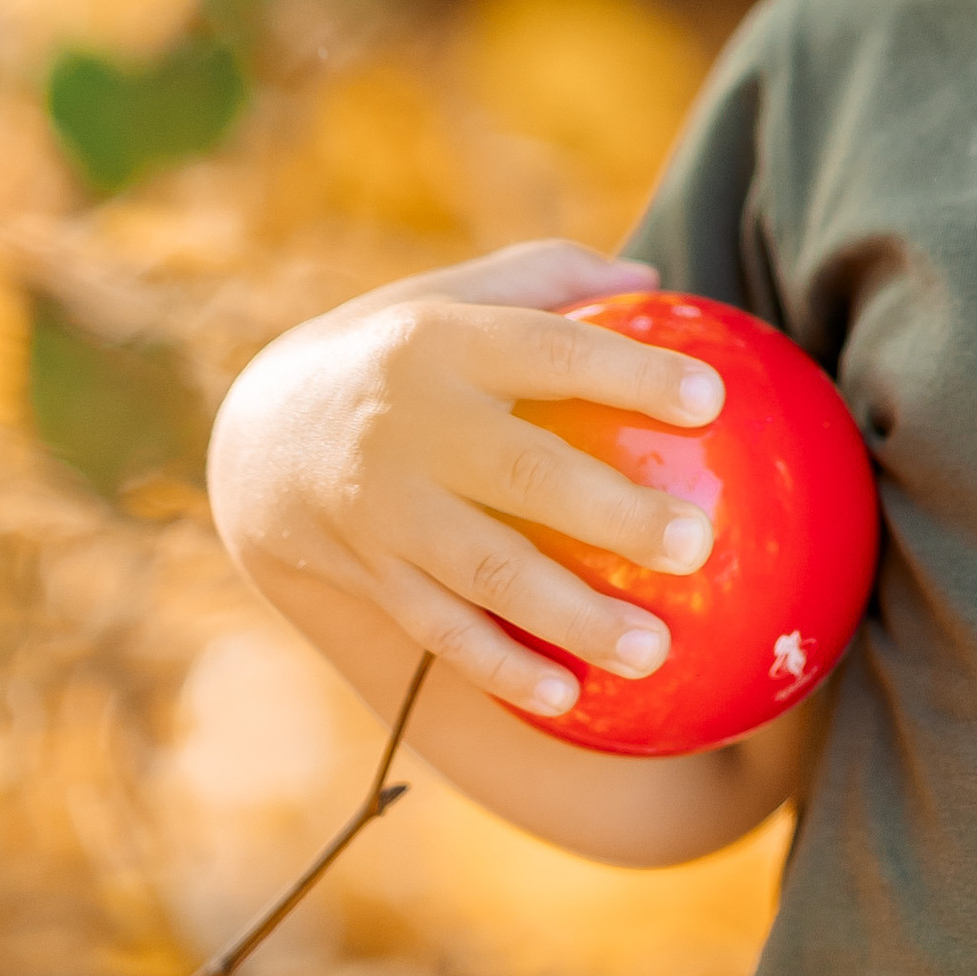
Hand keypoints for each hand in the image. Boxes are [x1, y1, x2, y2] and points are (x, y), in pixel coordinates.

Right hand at [208, 241, 725, 722]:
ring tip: (655, 649)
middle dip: (612, 513)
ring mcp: (384, 508)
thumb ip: (549, 278)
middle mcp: (409, 425)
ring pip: (486, 571)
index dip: (629, 373)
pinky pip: (440, 630)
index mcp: (443, 342)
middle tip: (697, 543)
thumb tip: (652, 279)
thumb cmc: (401, 355)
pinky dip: (501, 667)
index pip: (549, 350)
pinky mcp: (369, 574)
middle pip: (522, 472)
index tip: (711, 400)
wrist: (265, 439)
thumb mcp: (452, 295)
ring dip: (572, 616)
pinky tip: (570, 697)